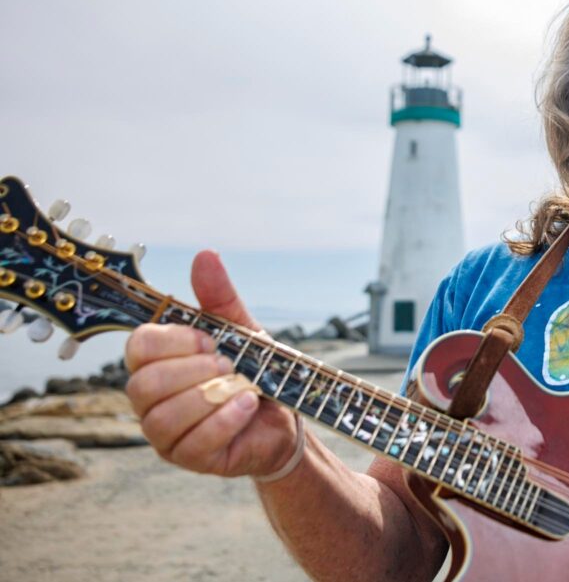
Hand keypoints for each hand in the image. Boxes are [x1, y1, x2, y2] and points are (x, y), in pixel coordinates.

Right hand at [124, 250, 298, 477]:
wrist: (285, 413)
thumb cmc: (253, 368)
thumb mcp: (240, 327)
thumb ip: (219, 295)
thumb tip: (205, 254)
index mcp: (157, 361)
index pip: (138, 346)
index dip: (176, 341)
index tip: (211, 339)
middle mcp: (151, 399)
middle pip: (145, 385)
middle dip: (195, 371)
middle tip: (229, 365)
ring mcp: (165, 433)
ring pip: (164, 418)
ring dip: (210, 397)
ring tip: (242, 386)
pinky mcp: (187, 459)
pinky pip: (193, 443)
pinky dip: (226, 419)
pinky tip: (247, 405)